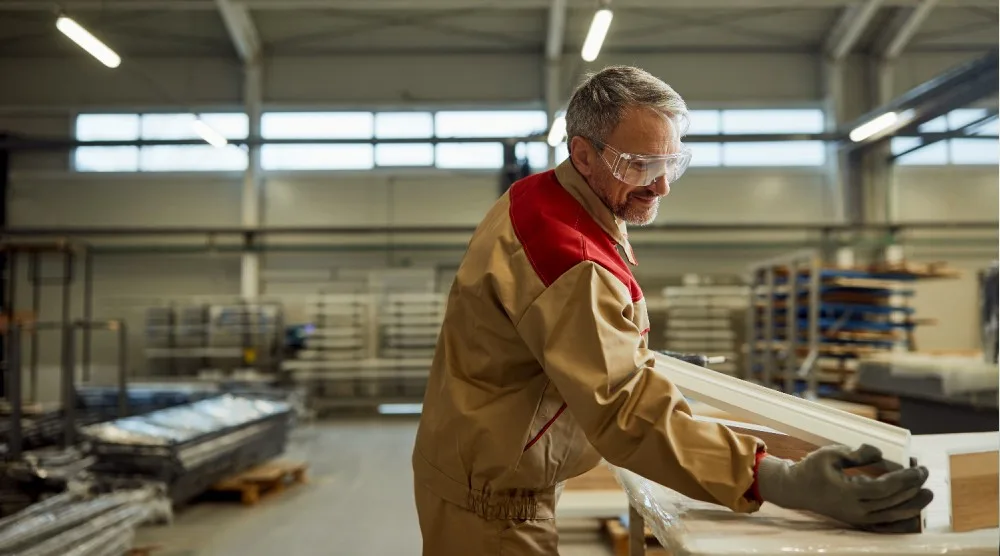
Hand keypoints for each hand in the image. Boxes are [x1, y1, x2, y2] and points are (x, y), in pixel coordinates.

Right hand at [756, 444, 932, 532]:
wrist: (796, 490)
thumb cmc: (811, 469)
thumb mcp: (830, 454)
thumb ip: (856, 453)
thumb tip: (880, 453)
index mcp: (849, 492)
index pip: (886, 488)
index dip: (905, 479)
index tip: (918, 468)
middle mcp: (856, 510)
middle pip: (893, 502)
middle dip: (913, 488)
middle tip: (925, 473)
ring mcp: (857, 518)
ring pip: (893, 516)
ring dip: (913, 505)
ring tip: (927, 494)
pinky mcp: (857, 522)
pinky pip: (884, 527)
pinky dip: (901, 523)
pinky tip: (913, 517)